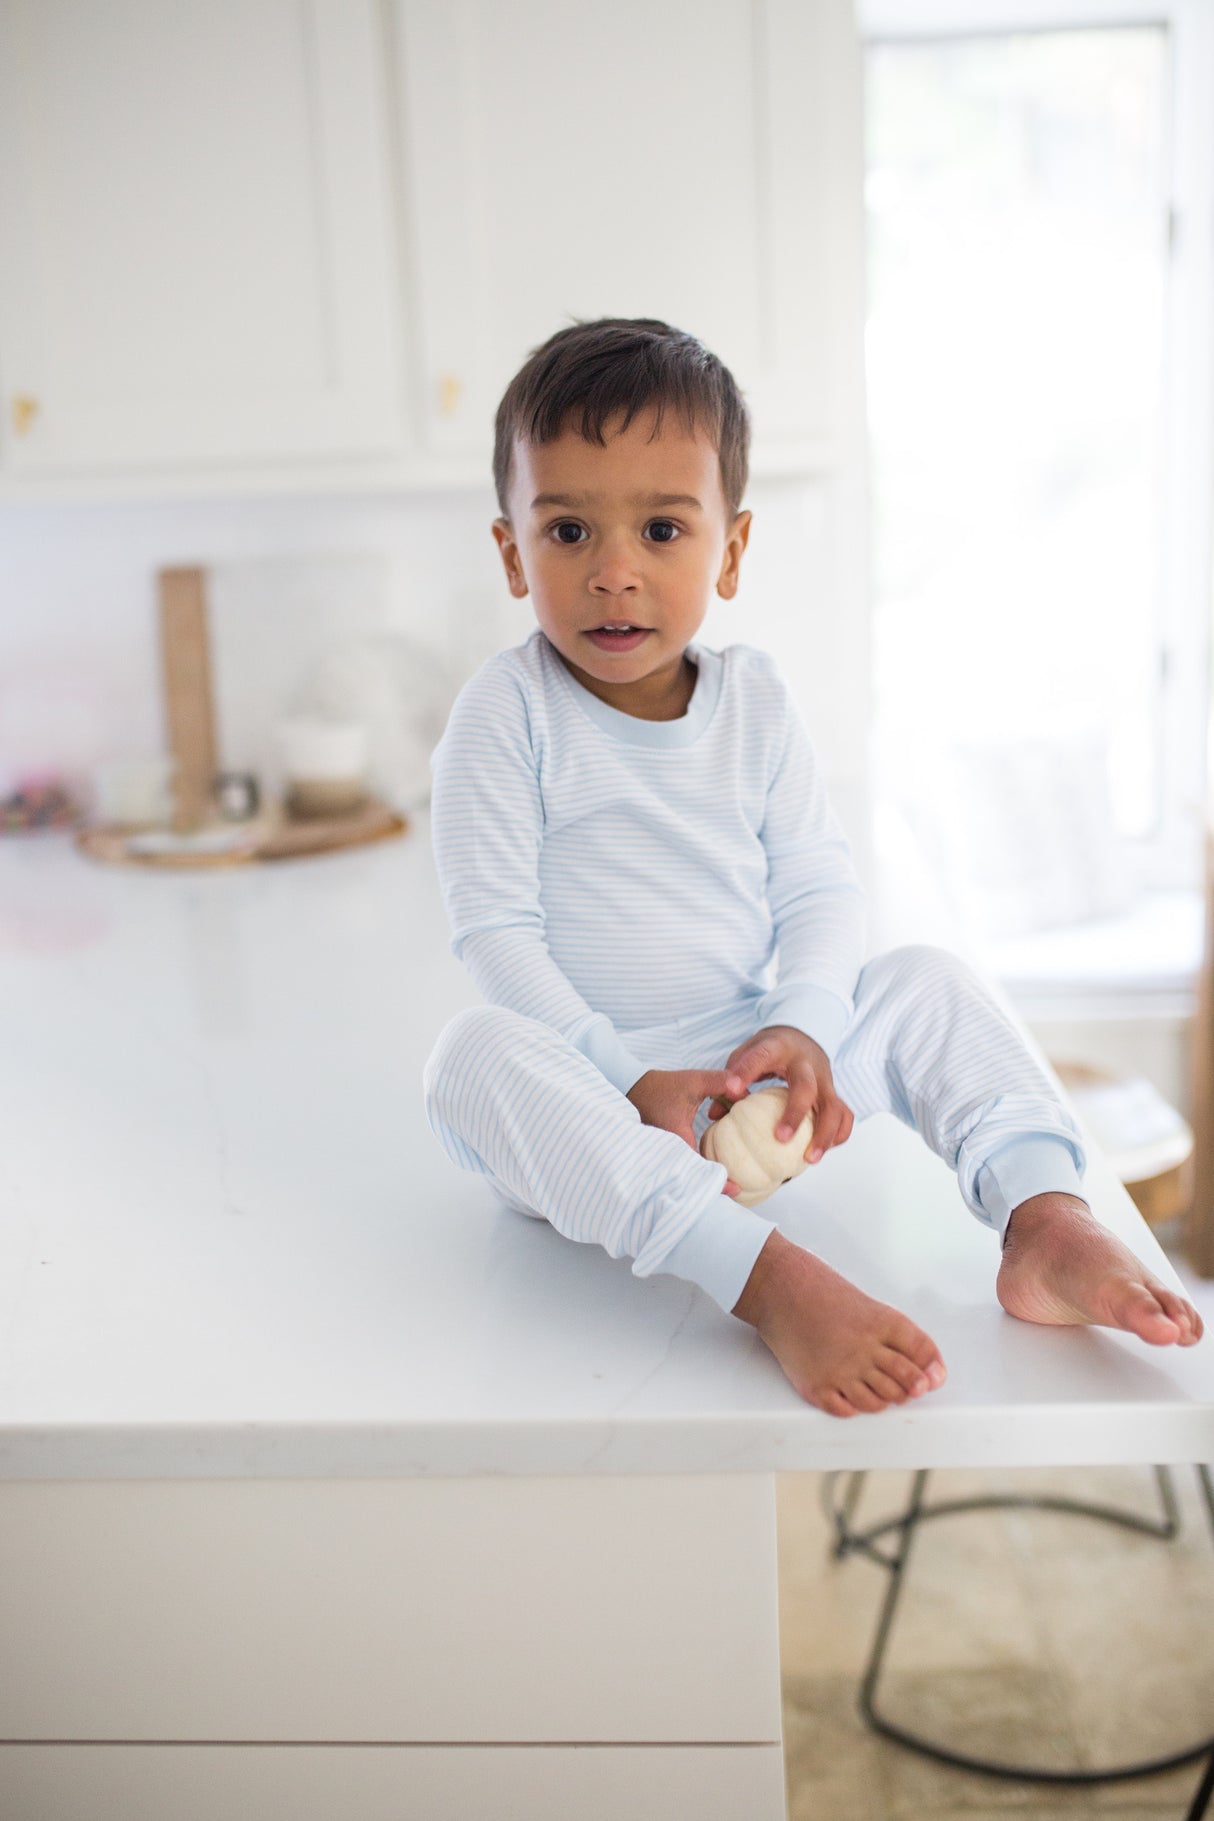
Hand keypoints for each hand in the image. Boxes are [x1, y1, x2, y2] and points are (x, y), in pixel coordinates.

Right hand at [626, 1068, 744, 1197]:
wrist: (632, 1087)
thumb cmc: (661, 1086)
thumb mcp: (692, 1081)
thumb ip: (718, 1082)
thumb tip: (741, 1089)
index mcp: (677, 1139)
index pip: (700, 1169)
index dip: (719, 1182)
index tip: (737, 1189)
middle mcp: (668, 1152)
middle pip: (695, 1179)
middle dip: (716, 1186)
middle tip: (739, 1190)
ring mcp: (665, 1154)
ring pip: (689, 1173)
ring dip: (706, 1178)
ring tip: (730, 1182)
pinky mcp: (665, 1151)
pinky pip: (684, 1165)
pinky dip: (698, 1168)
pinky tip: (712, 1164)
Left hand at [705, 1025, 852, 1163]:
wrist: (803, 1034)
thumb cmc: (770, 1050)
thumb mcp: (746, 1053)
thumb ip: (732, 1078)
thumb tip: (716, 1116)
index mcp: (777, 1048)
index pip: (761, 1056)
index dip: (746, 1072)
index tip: (732, 1089)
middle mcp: (805, 1064)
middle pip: (806, 1086)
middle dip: (795, 1113)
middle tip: (781, 1138)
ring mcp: (824, 1078)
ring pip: (834, 1106)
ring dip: (824, 1134)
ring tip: (809, 1159)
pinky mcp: (834, 1092)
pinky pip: (845, 1115)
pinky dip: (839, 1134)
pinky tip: (823, 1151)